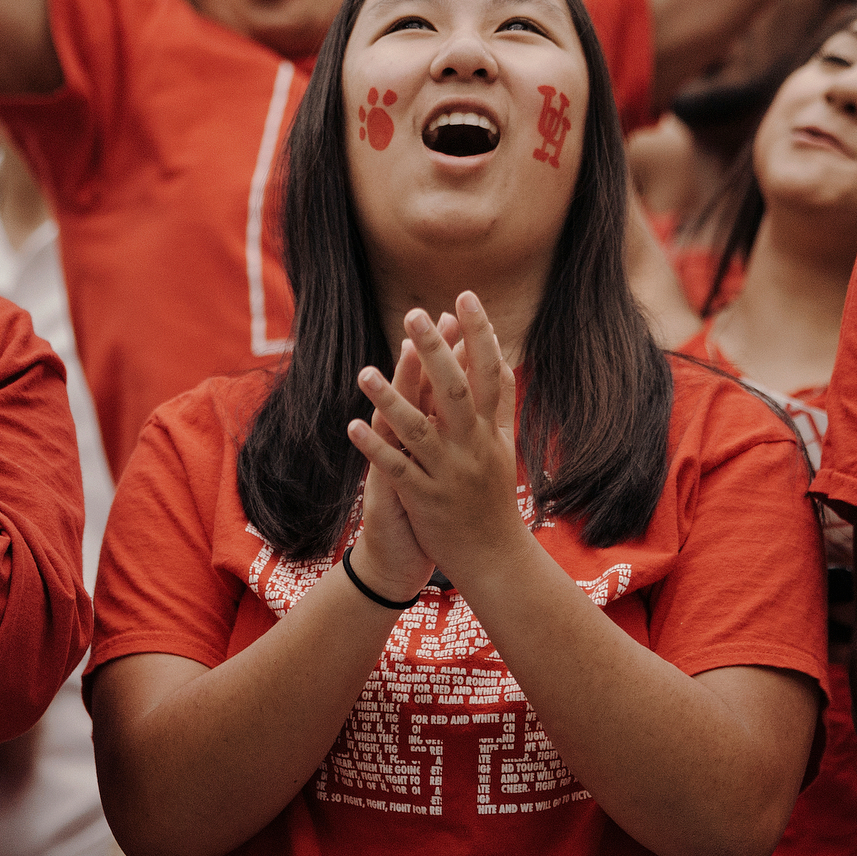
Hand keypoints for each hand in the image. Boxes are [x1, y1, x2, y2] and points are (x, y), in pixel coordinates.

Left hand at [350, 295, 523, 582]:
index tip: (465, 295)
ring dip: (391, 399)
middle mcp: (472, 447)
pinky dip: (376, 448)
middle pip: (455, 391)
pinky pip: (398, 470)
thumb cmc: (495, 498)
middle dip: (435, 351)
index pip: (489, 372)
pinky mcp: (426, 500)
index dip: (479, 333)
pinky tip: (352, 427)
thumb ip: (502, 402)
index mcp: (490, 431)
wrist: (496, 560)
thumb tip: (503, 355)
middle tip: (414, 312)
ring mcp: (449, 474)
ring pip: (419, 430)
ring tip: (365, 370)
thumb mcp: (504, 447)